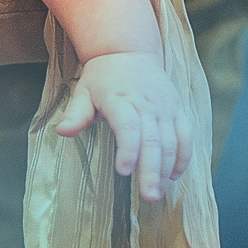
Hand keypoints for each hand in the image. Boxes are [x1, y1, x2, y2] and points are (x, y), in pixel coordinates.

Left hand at [53, 52, 192, 201]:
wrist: (129, 51)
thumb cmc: (102, 77)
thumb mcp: (83, 90)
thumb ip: (75, 114)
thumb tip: (61, 132)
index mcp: (121, 100)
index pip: (128, 127)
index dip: (128, 150)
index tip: (124, 172)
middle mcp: (147, 104)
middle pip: (153, 141)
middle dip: (151, 170)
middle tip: (148, 196)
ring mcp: (165, 107)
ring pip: (172, 142)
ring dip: (167, 169)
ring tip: (157, 192)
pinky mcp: (177, 110)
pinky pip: (186, 136)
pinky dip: (183, 157)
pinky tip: (174, 176)